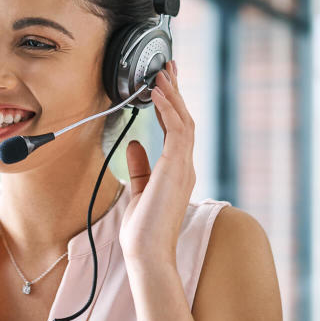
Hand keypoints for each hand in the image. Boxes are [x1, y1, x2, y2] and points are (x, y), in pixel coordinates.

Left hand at [119, 60, 195, 266]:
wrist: (147, 253)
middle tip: (167, 67)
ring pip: (183, 120)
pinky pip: (177, 131)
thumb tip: (135, 144)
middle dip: (175, 91)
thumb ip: (139, 167)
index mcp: (177, 171)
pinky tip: (158, 93)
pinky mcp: (176, 168)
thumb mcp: (138, 191)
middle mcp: (184, 166)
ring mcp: (183, 167)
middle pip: (183, 119)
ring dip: (172, 94)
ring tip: (162, 72)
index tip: (164, 84)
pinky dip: (168, 109)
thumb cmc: (143, 230)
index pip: (177, 130)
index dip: (172, 105)